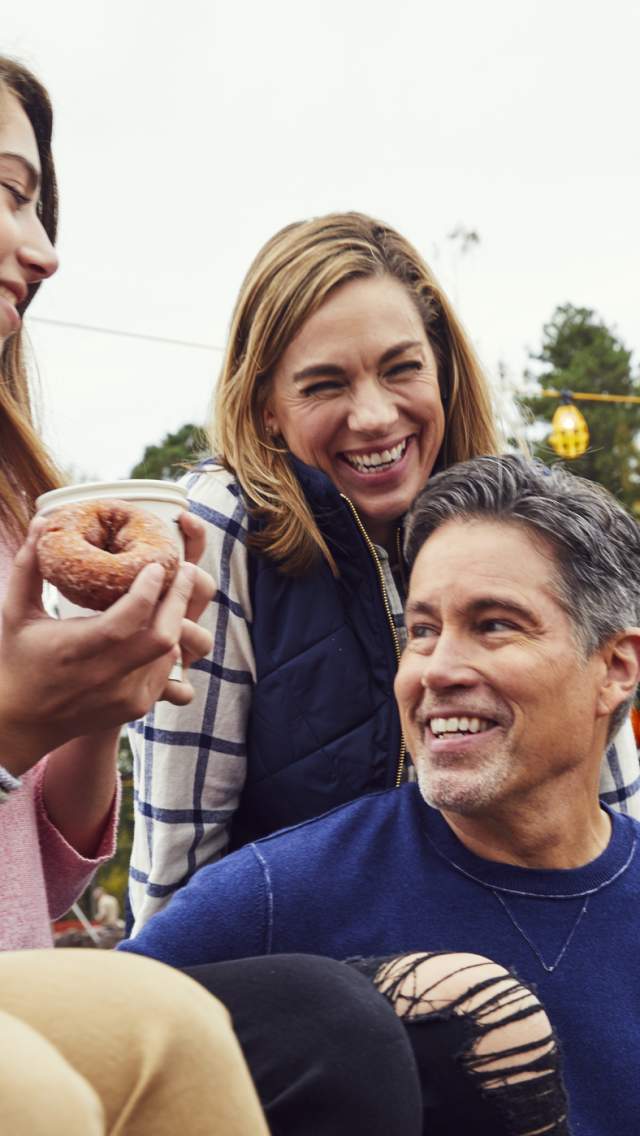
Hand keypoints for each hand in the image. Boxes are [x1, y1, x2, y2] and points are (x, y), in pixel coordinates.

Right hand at [0, 518, 214, 772]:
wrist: (23, 723)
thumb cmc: (18, 659)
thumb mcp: (15, 612)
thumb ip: (28, 566)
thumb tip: (42, 520)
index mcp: (75, 651)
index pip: (125, 621)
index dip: (148, 591)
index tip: (156, 564)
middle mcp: (105, 678)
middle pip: (162, 636)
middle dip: (178, 598)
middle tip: (182, 568)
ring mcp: (126, 696)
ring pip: (171, 652)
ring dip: (177, 617)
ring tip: (175, 589)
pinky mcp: (138, 707)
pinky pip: (167, 668)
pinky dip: (169, 642)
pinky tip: (164, 620)